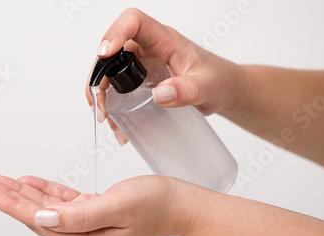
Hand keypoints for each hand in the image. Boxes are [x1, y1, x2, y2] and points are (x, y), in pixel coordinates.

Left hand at [0, 175, 199, 235]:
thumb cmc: (156, 205)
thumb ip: (77, 216)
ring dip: (22, 194)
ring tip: (0, 182)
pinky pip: (62, 202)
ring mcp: (87, 226)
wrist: (181, 206)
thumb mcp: (117, 206)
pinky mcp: (94, 213)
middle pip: (36, 216)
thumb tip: (41, 218)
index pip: (37, 221)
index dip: (11, 205)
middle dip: (9, 199)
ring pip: (46, 208)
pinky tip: (29, 183)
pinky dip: (45, 191)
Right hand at [86, 8, 247, 143]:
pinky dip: (113, 105)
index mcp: (164, 40)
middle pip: (112, 51)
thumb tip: (160, 94)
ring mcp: (142, 63)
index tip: (104, 54)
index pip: (134, 22)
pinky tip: (118, 124)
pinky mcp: (140, 79)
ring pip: (110, 72)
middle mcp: (149, 48)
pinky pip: (118, 88)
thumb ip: (187, 90)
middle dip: (99, 77)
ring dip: (102, 95)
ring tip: (107, 120)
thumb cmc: (219, 80)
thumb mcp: (207, 87)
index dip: (114, 33)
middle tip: (100, 105)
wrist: (224, 90)